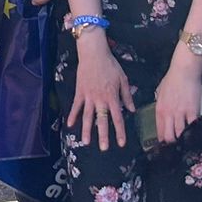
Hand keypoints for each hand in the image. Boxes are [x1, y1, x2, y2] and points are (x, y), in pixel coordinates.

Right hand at [66, 34, 133, 150]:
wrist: (94, 53)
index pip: (118, 118)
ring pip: (88, 116)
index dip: (120, 131)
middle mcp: (100, 99)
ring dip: (87, 130)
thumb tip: (132, 110)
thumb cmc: (110, 65)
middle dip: (103, 135)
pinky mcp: (80, 92)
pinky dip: (73, 115)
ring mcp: (89, 96)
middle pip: (102, 120)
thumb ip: (126, 95)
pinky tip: (70, 125)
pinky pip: (76, 106)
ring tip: (86, 142)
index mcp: (112, 97)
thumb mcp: (123, 79)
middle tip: (104, 148)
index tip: (121, 143)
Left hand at [154, 56, 201, 145]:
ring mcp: (180, 113)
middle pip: (169, 137)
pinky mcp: (192, 111)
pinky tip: (197, 136)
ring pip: (180, 135)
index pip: (159, 131)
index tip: (166, 147)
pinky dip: (195, 132)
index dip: (163, 142)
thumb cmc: (172, 79)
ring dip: (183, 140)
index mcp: (159, 109)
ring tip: (187, 145)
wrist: (183, 70)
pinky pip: (193, 127)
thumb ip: (161, 104)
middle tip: (177, 149)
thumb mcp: (160, 92)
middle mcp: (168, 114)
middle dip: (173, 144)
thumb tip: (163, 113)